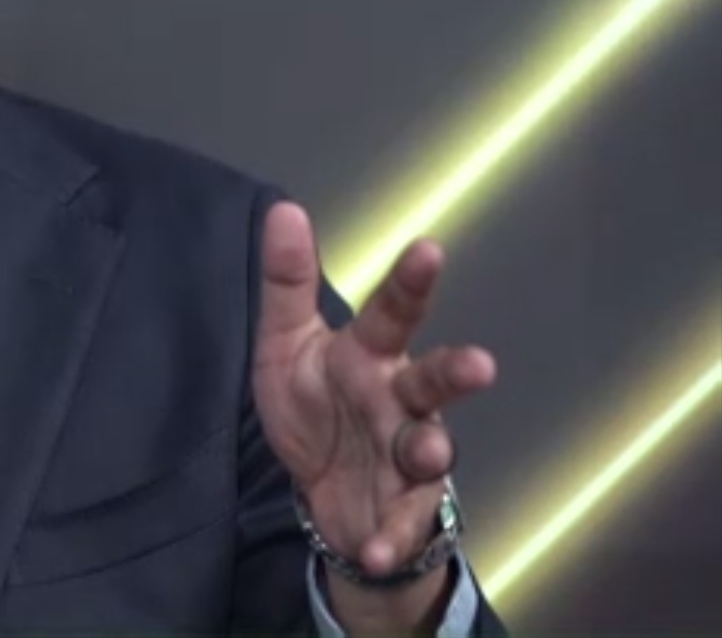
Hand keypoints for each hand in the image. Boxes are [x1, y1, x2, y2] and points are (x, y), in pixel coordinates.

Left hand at [252, 202, 496, 581]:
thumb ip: (287, 283)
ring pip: (429, 451)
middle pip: (432, 383)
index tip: (429, 249)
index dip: (411, 283)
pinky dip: (387, 539)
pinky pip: (398, 526)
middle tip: (479, 364)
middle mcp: (400, 402)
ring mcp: (407, 457)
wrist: (322, 489)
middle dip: (454, 372)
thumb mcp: (287, 343)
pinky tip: (374, 550)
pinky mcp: (400, 509)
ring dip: (430, 452)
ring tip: (427, 453)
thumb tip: (283, 211)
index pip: (393, 313)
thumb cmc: (316, 401)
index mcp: (370, 356)